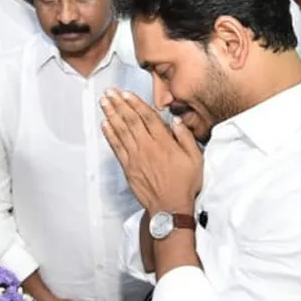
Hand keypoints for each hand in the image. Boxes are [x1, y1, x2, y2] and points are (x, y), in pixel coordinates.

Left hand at [101, 90, 201, 214]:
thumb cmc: (184, 184)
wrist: (170, 208)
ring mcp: (136, 157)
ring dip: (111, 115)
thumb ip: (186, 138)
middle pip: (130, 120)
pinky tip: (104, 124)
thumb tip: (177, 121)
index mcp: (164, 142)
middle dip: (119, 104)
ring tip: (104, 102)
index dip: (135, 103)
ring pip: (121, 131)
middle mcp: (147, 147)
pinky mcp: (128, 168)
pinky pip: (116, 147)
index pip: (148, 117)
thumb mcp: (195, 159)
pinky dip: (109, 135)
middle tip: (110, 92)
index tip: (126, 93)